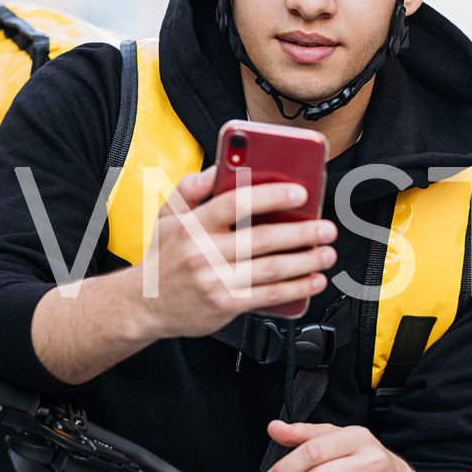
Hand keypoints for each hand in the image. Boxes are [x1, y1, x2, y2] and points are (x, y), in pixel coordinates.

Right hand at [138, 166, 336, 338]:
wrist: (144, 305)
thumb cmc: (163, 258)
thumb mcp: (166, 216)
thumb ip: (191, 188)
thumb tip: (219, 166)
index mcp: (192, 225)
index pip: (235, 203)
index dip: (271, 196)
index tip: (300, 192)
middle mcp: (203, 252)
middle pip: (262, 238)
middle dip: (301, 232)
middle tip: (326, 228)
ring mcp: (215, 281)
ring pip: (271, 268)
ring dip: (306, 261)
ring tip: (327, 253)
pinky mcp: (225, 305)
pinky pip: (269, 295)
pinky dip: (297, 288)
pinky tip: (313, 280)